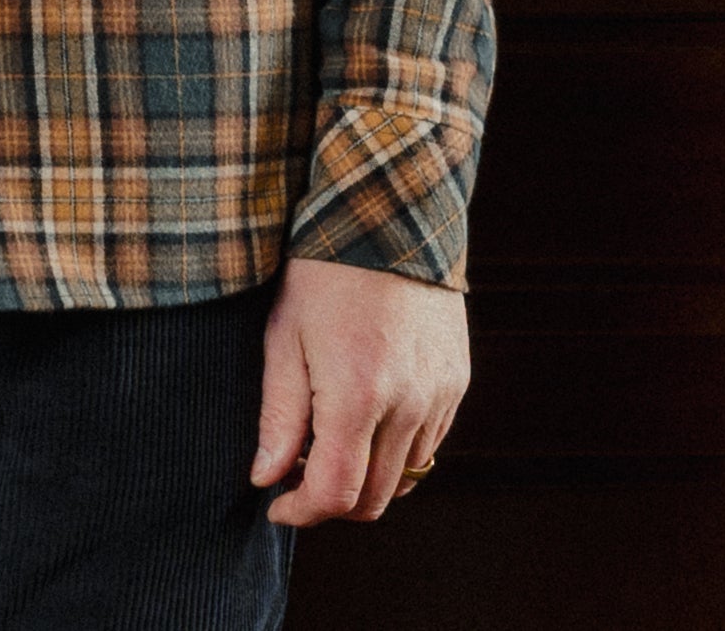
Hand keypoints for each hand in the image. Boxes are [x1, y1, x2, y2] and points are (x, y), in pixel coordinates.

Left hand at [251, 254, 469, 525]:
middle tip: (297, 476)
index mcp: (358, 395)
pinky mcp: (457, 380)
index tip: (276, 503)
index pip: (336, 493)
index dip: (301, 511)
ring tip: (328, 440)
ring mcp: (440, 395)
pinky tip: (366, 417)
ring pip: (406, 477)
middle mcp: (409, 405)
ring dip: (366, 477)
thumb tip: (267, 478)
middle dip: (331, 502)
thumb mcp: (284, 336)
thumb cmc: (322, 271)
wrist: (388, 213)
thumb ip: (279, 416)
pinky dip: (396, 450)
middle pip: (374, 498)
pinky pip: (429, 443)